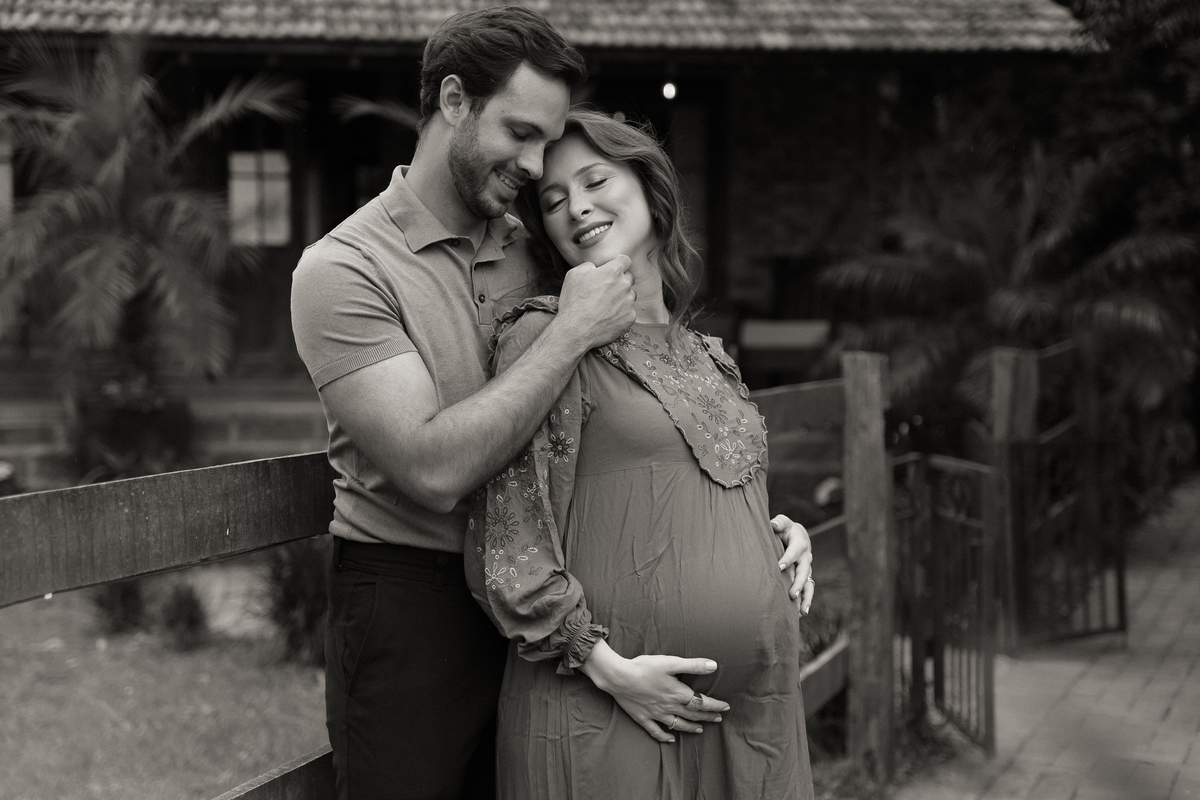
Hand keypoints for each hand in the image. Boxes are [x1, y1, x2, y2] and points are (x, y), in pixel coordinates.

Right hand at [553, 255, 635, 351]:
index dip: (619, 263)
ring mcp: (629, 302)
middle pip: (628, 278)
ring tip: (605, 306)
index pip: (625, 260)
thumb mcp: (574, 275)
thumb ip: (589, 266)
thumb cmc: (573, 302)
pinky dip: (621, 313)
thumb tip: (595, 268)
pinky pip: (629, 311)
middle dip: (619, 281)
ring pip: (630, 295)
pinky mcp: (630, 318)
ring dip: (621, 297)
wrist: (575, 330)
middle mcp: (624, 285)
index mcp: (613, 272)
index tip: (614, 268)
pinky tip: (608, 317)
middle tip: (605, 290)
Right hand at [580, 639, 729, 742]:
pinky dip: (665, 736)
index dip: (716, 705)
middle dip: (707, 717)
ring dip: (691, 727)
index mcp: (678, 693)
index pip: (702, 702)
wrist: (618, 677)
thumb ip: (693, 665)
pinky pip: (656, 731)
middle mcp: (669, 707)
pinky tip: (671, 738)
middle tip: (718, 718)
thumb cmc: (644, 667)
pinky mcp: (643, 718)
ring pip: (678, 725)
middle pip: (693, 715)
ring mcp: (656, 714)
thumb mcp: (670, 662)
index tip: (726, 707)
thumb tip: (713, 665)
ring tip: (700, 729)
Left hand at [771, 514, 813, 614]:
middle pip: (804, 572)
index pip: (794, 552)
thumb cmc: (786, 529)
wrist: (798, 536)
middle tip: (791, 595)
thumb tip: (773, 524)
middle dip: (798, 584)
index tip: (779, 567)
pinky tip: (800, 614)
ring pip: (809, 585)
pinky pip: (807, 591)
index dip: (787, 559)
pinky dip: (805, 602)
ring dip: (806, 598)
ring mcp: (807, 569)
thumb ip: (778, 523)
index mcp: (800, 543)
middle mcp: (806, 558)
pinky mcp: (805, 577)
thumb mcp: (783, 522)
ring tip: (802, 611)